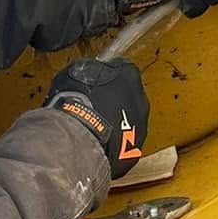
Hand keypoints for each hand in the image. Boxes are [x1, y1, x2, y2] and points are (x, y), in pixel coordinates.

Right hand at [43, 57, 149, 178]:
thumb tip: (89, 70)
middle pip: (130, 97)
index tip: (97, 82)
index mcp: (130, 75)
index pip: (123, 69)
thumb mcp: (77, 71)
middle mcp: (141, 100)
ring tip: (94, 127)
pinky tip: (96, 142)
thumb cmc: (77, 101)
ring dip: (115, 123)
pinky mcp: (134, 149)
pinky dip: (114, 143)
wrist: (79, 136)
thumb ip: (91, 69)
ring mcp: (140, 126)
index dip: (108, 76)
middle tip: (95, 105)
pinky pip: (124, 143)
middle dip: (115, 100)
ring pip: (129, 121)